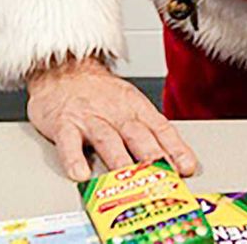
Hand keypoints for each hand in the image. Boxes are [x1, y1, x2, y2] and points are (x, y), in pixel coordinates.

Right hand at [26, 56, 197, 181]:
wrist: (61, 68)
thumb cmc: (97, 92)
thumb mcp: (128, 102)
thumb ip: (148, 131)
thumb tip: (174, 162)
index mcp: (134, 106)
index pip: (160, 128)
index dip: (174, 148)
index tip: (185, 167)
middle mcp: (114, 111)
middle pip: (137, 134)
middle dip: (151, 156)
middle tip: (161, 176)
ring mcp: (88, 117)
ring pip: (106, 139)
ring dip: (118, 160)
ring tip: (126, 179)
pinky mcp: (63, 123)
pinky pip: (68, 142)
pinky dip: (74, 158)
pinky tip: (80, 173)